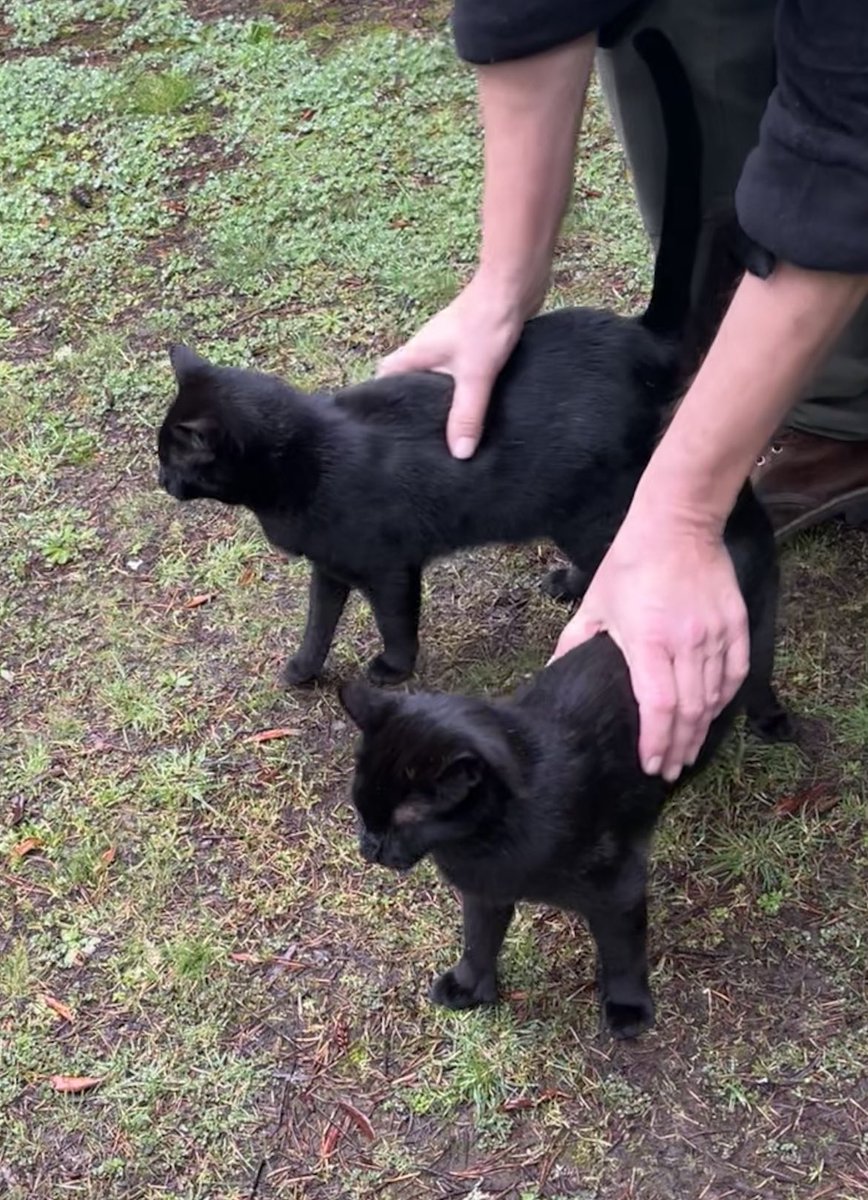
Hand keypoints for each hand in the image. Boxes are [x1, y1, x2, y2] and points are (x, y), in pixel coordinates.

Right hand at [377, 273, 532, 457]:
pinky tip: (481, 408)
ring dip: (446, 401)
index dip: (381, 399)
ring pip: (440, 380)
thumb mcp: (474, 375)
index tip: (388, 426)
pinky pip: (463, 374)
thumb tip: (459, 453)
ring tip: (452, 432)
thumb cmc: (486, 322)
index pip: (384, 377)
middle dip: (417, 408)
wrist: (515, 284)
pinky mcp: (473, 346)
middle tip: (424, 440)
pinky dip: (467, 390)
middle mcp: (428, 351)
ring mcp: (451, 347)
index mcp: (416, 355)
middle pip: (412, 383)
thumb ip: (466, 414)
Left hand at [551, 509, 749, 780]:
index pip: (658, 706)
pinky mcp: (736, 624)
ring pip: (714, 697)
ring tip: (688, 751)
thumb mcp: (595, 603)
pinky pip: (735, 673)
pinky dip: (725, 700)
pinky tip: (713, 715)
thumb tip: (553, 673)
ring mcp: (715, 634)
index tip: (651, 765)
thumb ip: (574, 642)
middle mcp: (686, 643)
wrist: (677, 524)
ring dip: (701, 730)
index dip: (656, 741)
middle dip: (680, 747)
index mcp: (648, 641)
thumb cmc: (630, 564)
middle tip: (670, 769)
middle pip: (689, 711)